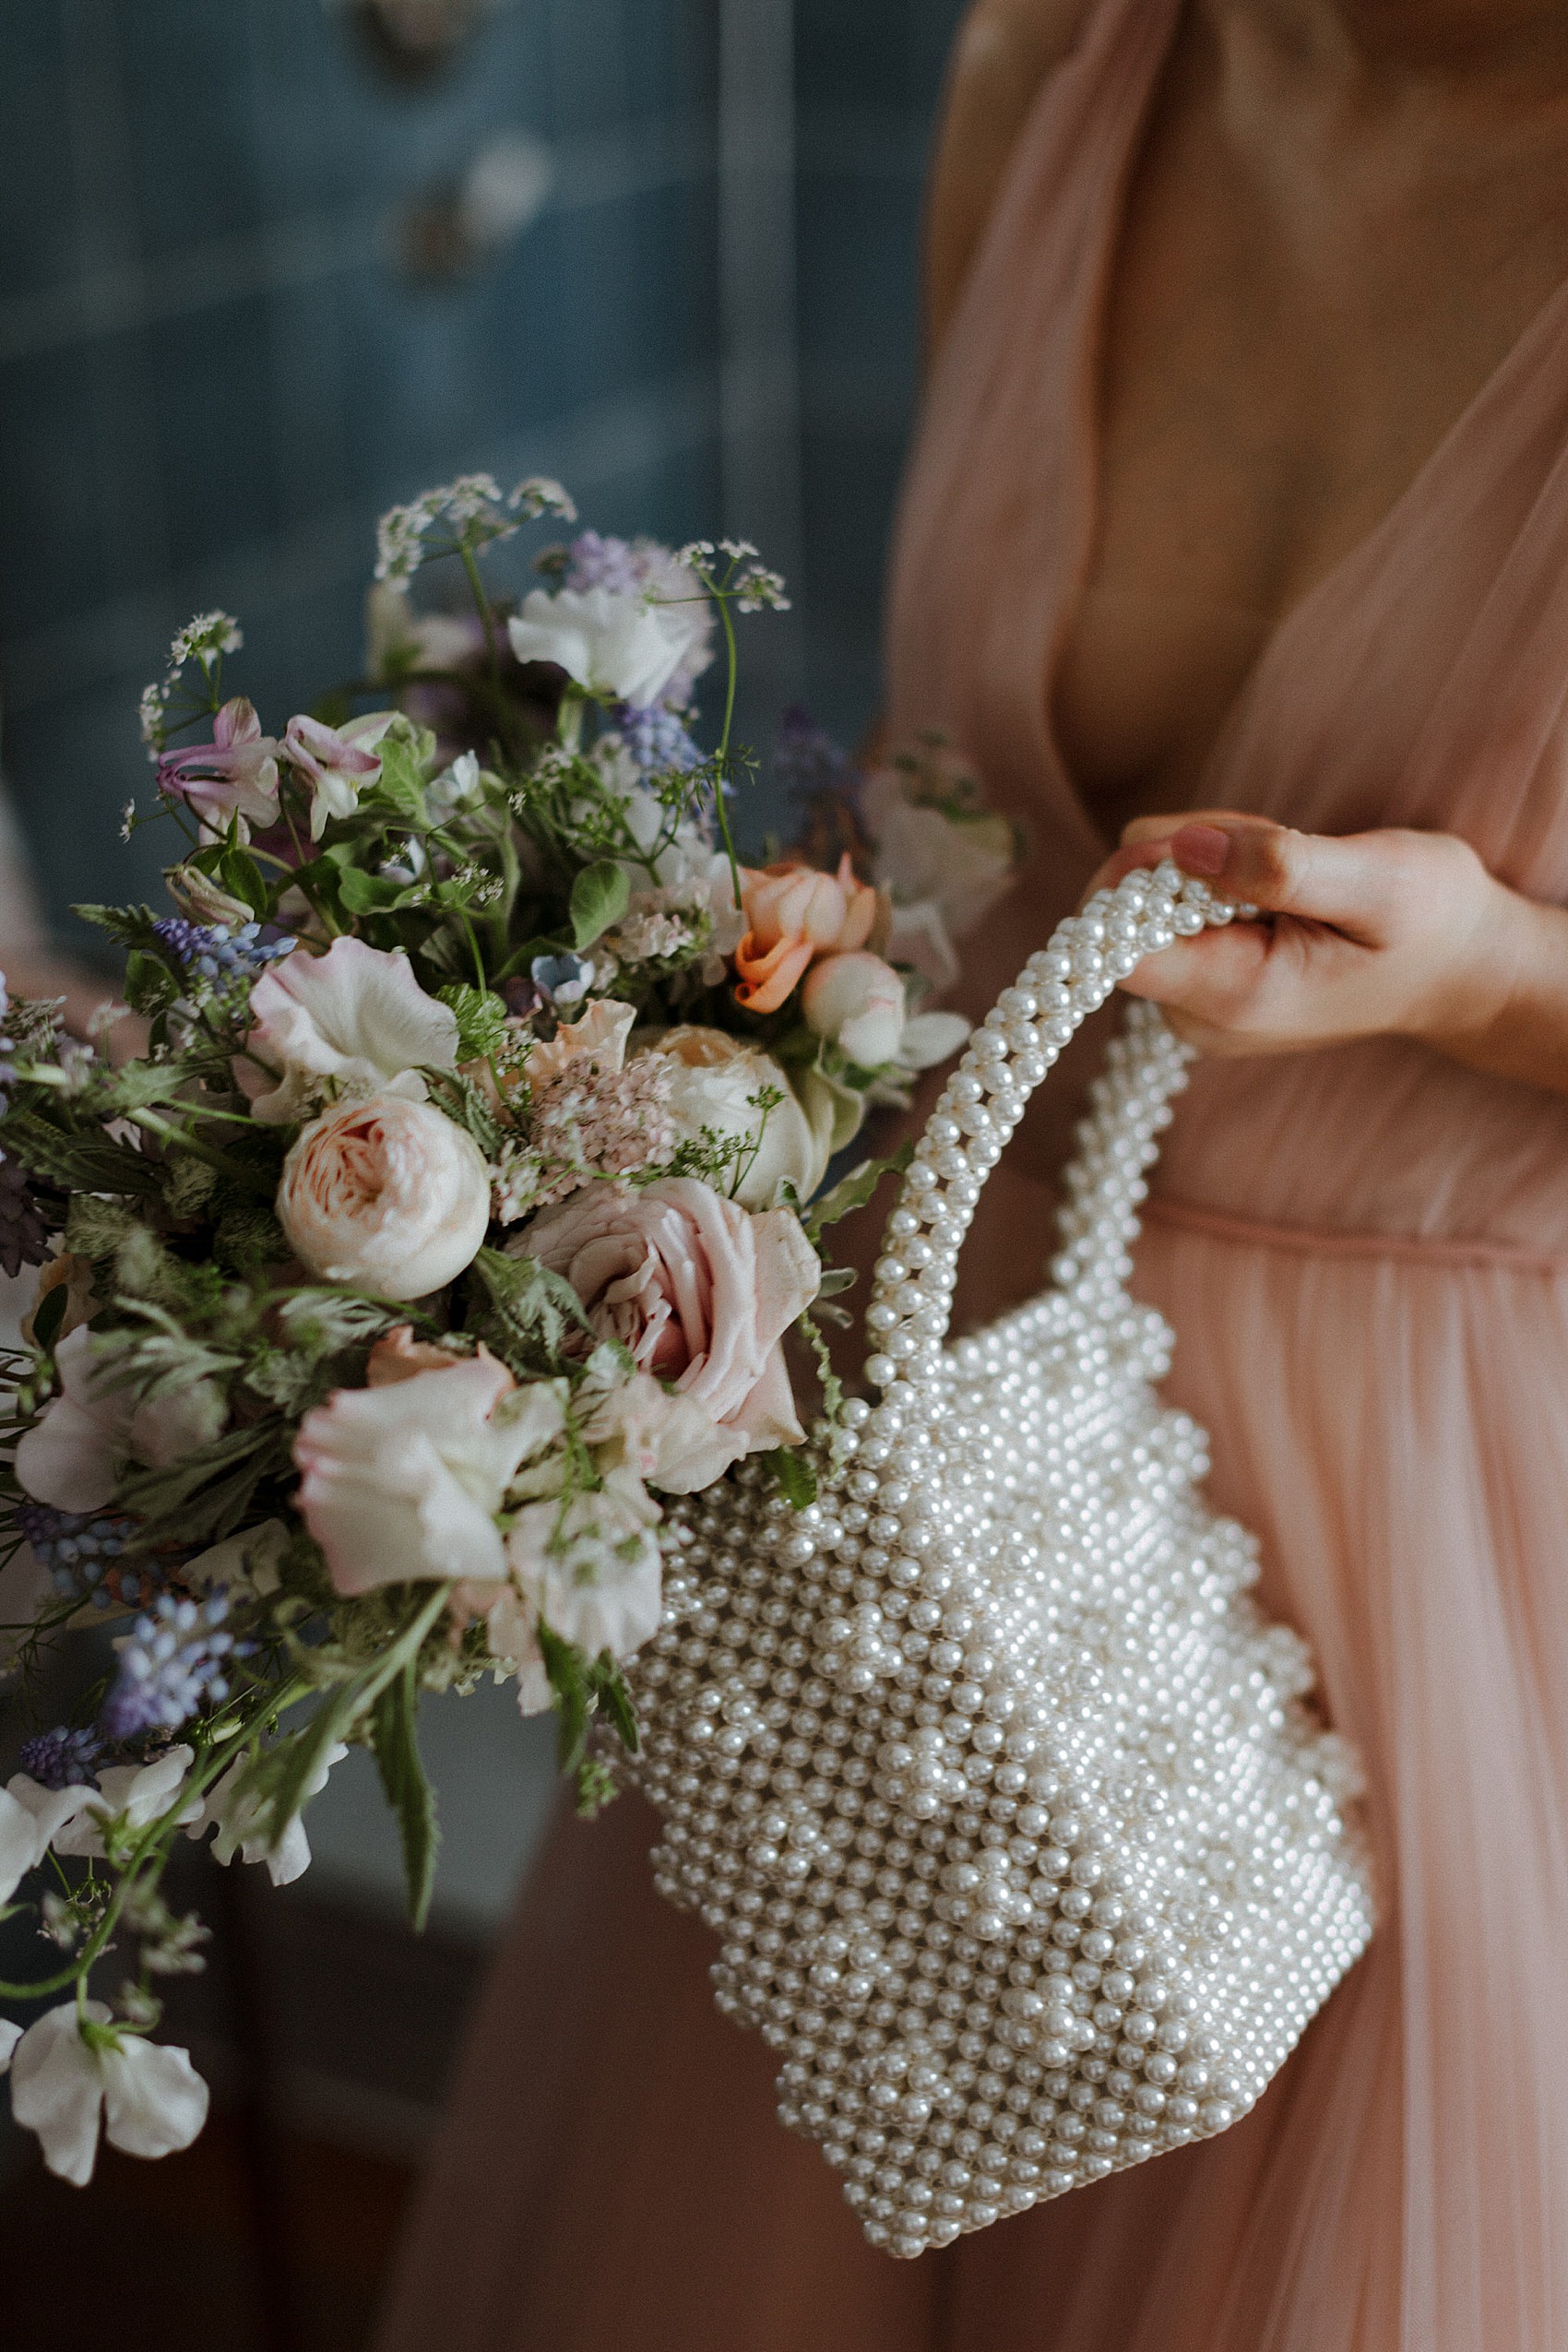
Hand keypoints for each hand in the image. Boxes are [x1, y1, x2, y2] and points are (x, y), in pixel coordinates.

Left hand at [1084, 812, 1567, 1086]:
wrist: (1461, 969)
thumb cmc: (1433, 924)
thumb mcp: (1378, 881)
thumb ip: (1278, 865)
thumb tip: (1181, 848)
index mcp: (1234, 997)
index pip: (1114, 947)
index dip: (1135, 876)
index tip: (1202, 841)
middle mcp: (1197, 1014)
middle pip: (1128, 910)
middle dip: (1190, 852)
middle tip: (1279, 844)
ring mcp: (1196, 1003)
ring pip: (1148, 899)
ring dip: (1211, 857)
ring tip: (1295, 868)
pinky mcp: (1202, 981)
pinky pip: (1172, 909)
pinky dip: (1218, 876)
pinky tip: (1281, 888)